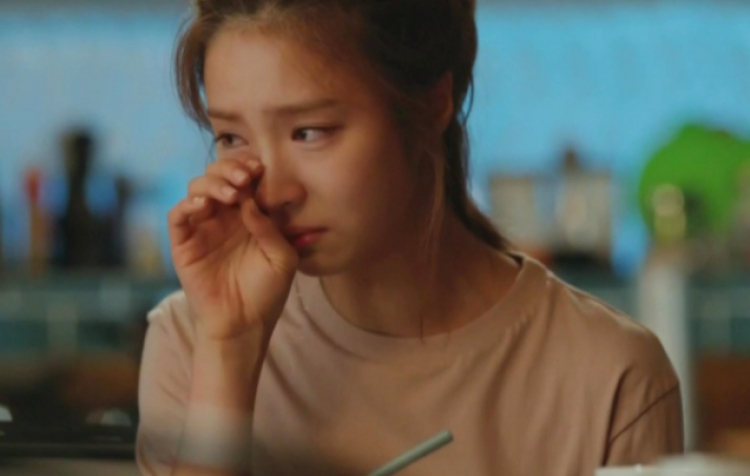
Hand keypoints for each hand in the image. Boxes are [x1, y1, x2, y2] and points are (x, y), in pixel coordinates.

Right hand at [168, 157, 297, 341]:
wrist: (244, 324)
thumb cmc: (267, 292)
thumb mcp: (282, 258)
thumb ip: (271, 228)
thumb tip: (250, 202)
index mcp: (250, 215)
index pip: (245, 180)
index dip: (249, 169)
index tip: (259, 170)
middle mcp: (224, 216)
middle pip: (218, 176)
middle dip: (230, 169)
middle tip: (245, 179)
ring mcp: (203, 227)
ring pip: (197, 188)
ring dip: (212, 184)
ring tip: (231, 195)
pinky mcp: (184, 243)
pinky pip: (178, 215)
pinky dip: (187, 204)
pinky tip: (203, 206)